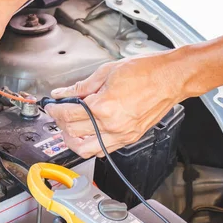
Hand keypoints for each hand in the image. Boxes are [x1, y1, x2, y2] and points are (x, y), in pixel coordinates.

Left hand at [45, 52, 187, 158]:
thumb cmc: (146, 71)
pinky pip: (103, 150)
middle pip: (73, 132)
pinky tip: (86, 133)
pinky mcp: (129, 139)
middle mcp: (112, 125)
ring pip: (85, 150)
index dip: (54, 110)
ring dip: (72, 141)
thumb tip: (62, 94)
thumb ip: (81, 87)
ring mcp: (121, 135)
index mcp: (104, 106)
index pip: (68, 114)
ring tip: (69, 128)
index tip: (50, 106)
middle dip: (60, 124)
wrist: (171, 78)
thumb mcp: (107, 72)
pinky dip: (90, 144)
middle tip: (58, 114)